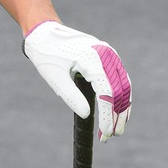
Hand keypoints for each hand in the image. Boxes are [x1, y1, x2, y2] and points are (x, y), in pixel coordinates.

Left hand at [23, 20, 131, 140]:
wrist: (43, 32)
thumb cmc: (46, 54)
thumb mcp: (55, 78)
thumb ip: (71, 96)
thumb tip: (87, 115)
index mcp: (92, 58)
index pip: (106, 92)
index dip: (108, 115)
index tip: (106, 133)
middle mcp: (106, 54)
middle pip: (120, 89)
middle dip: (117, 114)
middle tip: (112, 135)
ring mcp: (109, 53)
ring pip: (123, 84)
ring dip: (122, 107)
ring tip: (117, 128)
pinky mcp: (107, 56)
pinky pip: (119, 77)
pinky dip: (120, 95)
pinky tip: (117, 110)